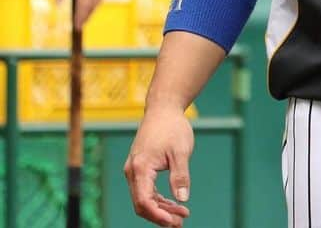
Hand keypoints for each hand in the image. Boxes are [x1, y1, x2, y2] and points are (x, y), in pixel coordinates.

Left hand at [54, 0, 109, 29]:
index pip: (84, 3)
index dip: (80, 16)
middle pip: (93, 4)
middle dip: (86, 16)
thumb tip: (60, 3)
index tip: (76, 27)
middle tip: (79, 26)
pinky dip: (95, 1)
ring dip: (91, 9)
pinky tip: (88, 5)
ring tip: (83, 18)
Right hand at [124, 106, 193, 226]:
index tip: (173, 222)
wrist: (163, 109)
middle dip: (160, 216)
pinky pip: (147, 190)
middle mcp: (133, 172)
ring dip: (161, 209)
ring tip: (182, 216)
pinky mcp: (141, 169)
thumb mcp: (181, 152)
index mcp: (140, 168)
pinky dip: (159, 199)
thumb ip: (180, 176)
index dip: (157, 215)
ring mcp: (135, 170)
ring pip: (144, 198)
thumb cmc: (172, 127)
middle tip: (181, 223)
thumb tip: (182, 199)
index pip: (143, 200)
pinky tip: (174, 204)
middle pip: (142, 204)